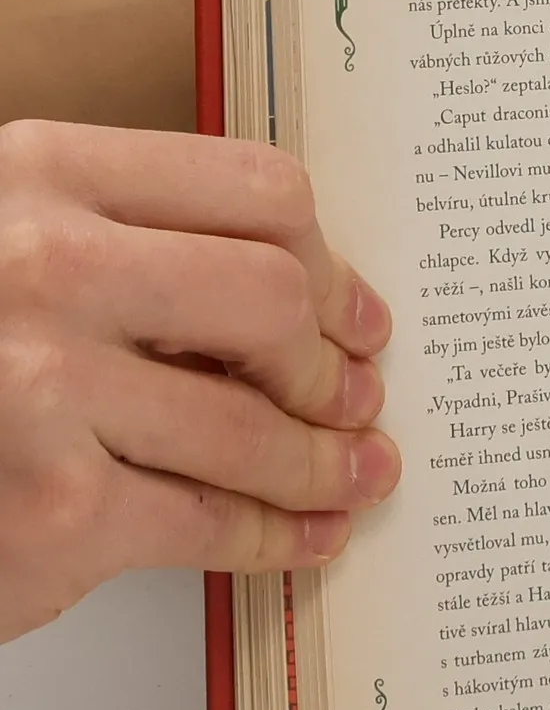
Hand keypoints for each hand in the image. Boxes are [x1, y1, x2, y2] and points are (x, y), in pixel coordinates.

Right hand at [0, 122, 397, 639]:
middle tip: (355, 398)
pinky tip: (304, 535)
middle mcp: (40, 263)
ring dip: (325, 462)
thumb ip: (120, 244)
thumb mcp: (4, 245)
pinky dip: (275, 536)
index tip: (352, 311)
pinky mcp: (53, 507)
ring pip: (256, 426)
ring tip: (354, 474)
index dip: (327, 262)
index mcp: (35, 173)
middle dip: (332, 364)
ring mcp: (40, 386)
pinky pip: (211, 520)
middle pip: (275, 298)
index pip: (256, 190)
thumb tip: (299, 297)